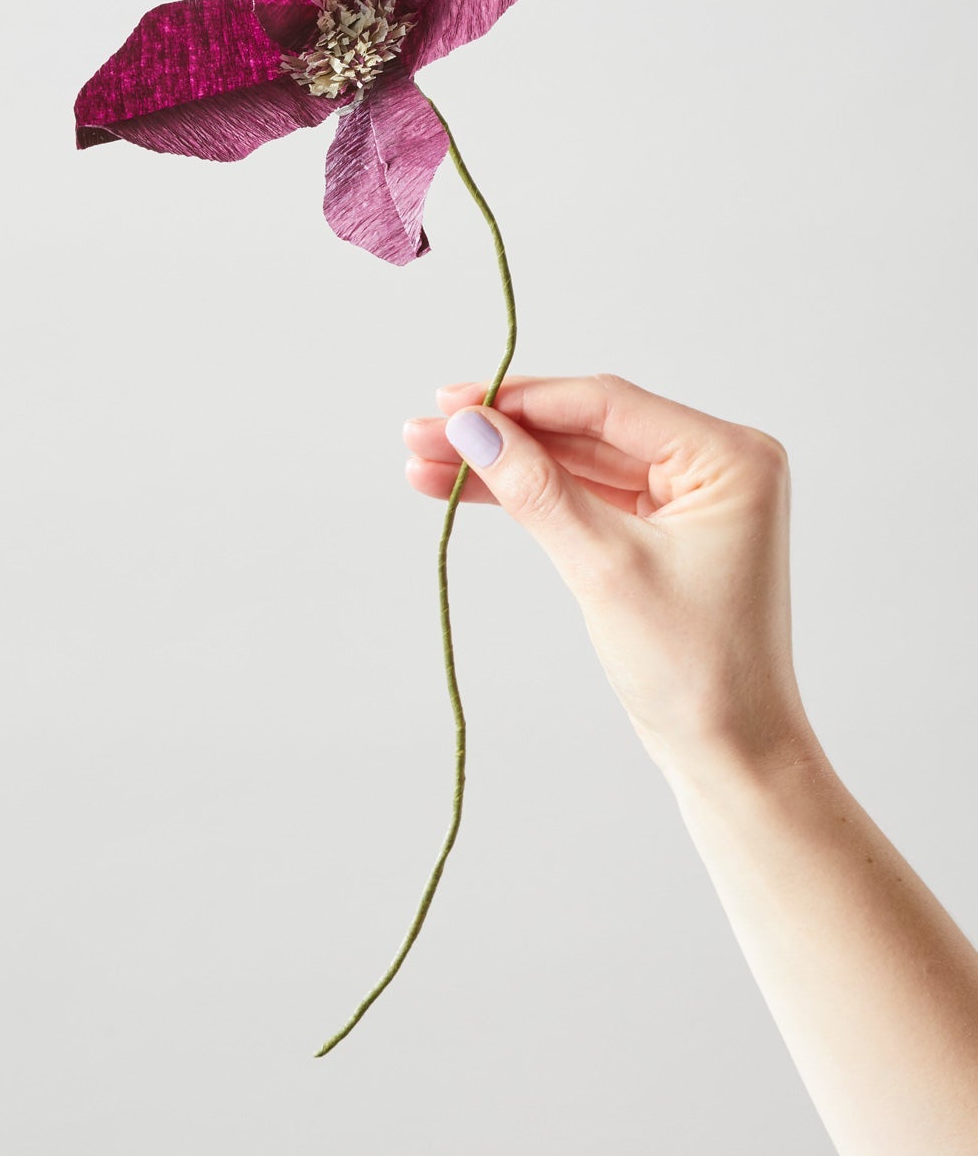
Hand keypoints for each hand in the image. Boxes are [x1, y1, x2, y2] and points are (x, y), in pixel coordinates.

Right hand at [403, 372, 817, 783]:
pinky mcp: (663, 528)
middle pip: (587, 428)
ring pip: (579, 460)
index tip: (452, 403)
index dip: (523, 401)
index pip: (608, 406)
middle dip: (503, 432)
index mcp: (730, 457)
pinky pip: (587, 494)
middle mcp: (717, 463)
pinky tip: (470, 488)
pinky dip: (532, 494)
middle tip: (424, 431)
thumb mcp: (604, 567)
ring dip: (507, 463)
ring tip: (427, 461)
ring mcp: (690, 496)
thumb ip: (536, 489)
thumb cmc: (694, 669)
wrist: (730, 755)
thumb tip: (473, 427)